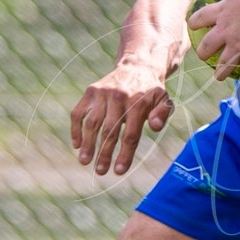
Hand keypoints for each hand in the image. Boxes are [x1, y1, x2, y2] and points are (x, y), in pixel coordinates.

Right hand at [68, 58, 173, 175]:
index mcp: (137, 103)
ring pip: (91, 123)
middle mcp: (118, 97)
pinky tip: (76, 145)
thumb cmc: (151, 92)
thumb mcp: (164, 101)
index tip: (119, 171)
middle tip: (100, 172)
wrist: (137, 67)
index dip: (124, 154)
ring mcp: (102, 94)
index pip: (130, 134)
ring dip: (87, 144)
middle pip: (109, 131)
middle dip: (104, 154)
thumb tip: (154, 126)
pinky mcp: (90, 91)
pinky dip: (75, 129)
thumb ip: (162, 114)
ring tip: (84, 162)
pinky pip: (78, 113)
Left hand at [189, 0, 239, 84]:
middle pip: (209, 45)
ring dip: (222, 71)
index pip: (201, 18)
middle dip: (204, 53)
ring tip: (219, 77)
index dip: (194, 22)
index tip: (191, 26)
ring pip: (226, 62)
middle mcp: (226, 31)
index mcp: (222, 12)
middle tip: (203, 57)